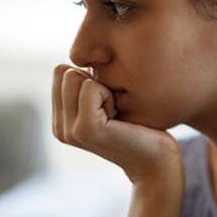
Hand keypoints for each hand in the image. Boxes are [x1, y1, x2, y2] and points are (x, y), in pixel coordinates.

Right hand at [52, 64, 182, 186]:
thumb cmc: (140, 126)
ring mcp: (69, 131)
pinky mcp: (85, 129)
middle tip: (114, 109)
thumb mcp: (108, 101)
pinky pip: (91, 87)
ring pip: (75, 76)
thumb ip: (87, 84)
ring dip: (104, 89)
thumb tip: (82, 56)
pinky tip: (119, 117)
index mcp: (60, 119)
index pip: (60, 71)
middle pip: (64, 71)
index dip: (90, 78)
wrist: (157, 160)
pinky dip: (110, 95)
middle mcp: (59, 127)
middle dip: (95, 82)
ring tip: (116, 114)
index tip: (108, 103)